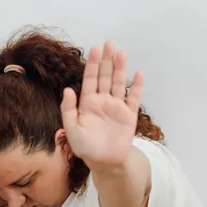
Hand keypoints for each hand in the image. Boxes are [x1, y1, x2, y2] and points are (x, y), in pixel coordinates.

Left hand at [60, 41, 143, 168]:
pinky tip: (138, 73)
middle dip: (107, 60)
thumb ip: (68, 110)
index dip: (93, 65)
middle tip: (109, 43)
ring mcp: (116, 107)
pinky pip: (134, 98)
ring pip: (119, 83)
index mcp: (88, 104)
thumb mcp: (71, 130)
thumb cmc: (85, 148)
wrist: (104, 162)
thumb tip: (68, 89)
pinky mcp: (129, 115)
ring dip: (120, 68)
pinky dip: (137, 86)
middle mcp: (102, 102)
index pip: (90, 79)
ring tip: (121, 52)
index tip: (95, 49)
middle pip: (105, 77)